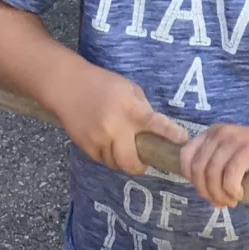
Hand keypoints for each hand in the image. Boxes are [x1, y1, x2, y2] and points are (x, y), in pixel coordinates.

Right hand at [47, 65, 188, 174]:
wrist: (67, 86)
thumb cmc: (102, 84)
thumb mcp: (129, 88)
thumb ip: (143, 108)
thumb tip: (156, 129)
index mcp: (129, 108)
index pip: (154, 124)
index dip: (170, 134)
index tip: (181, 140)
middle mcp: (114, 127)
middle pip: (131, 161)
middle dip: (140, 166)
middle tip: (143, 161)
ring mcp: (98, 139)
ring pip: (116, 164)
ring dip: (123, 160)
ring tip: (123, 148)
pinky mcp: (85, 145)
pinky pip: (102, 160)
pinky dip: (108, 156)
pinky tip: (108, 143)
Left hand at [179, 124, 248, 208]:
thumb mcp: (233, 162)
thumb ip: (216, 175)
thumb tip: (207, 197)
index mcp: (213, 133)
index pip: (186, 157)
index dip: (192, 180)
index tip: (207, 192)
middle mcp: (220, 132)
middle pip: (197, 169)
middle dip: (206, 191)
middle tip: (222, 202)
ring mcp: (235, 139)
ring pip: (211, 174)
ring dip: (219, 194)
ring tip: (231, 200)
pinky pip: (229, 176)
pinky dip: (231, 190)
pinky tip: (240, 194)